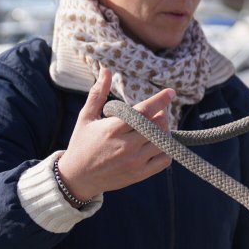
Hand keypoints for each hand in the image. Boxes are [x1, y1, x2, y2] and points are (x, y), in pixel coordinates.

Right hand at [55, 68, 174, 200]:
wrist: (77, 178)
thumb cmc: (82, 143)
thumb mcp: (86, 117)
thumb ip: (98, 93)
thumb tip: (106, 70)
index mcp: (113, 129)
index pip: (143, 112)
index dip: (160, 100)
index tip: (171, 92)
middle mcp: (126, 146)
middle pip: (157, 126)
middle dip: (161, 116)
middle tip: (157, 113)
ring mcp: (134, 162)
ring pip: (163, 142)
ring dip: (164, 132)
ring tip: (155, 128)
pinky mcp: (139, 174)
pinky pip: (164, 160)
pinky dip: (166, 150)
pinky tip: (157, 144)